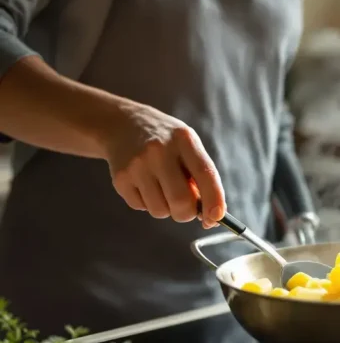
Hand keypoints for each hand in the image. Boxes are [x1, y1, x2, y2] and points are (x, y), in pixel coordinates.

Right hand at [103, 101, 224, 227]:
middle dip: (188, 213)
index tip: (216, 217)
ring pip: (160, 210)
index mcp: (184, 139)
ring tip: (162, 188)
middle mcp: (159, 151)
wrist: (122, 125)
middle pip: (181, 201)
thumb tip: (212, 214)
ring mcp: (137, 165)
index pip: (205, 174)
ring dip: (166, 208)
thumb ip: (201, 175)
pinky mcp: (120, 178)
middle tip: (186, 207)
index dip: (214, 199)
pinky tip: (145, 184)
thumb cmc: (166, 141)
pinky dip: (147, 203)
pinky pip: (141, 207)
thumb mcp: (188, 145)